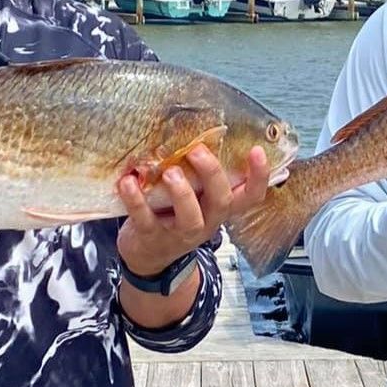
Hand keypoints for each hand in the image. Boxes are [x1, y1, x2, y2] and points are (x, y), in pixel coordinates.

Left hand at [116, 145, 268, 276]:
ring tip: (169, 171)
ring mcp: (179, 232)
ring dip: (182, 192)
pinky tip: (128, 182)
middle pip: (221, 201)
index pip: (251, 196)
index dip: (259, 176)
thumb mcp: (195, 197)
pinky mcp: (150, 236)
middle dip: (212, 174)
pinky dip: (135, 199)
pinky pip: (145, 219)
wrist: (149, 257)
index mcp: (220, 208)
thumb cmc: (174, 215)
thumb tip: (197, 129)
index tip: (257, 150)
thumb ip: (199, 175)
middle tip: (197, 152)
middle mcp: (206, 220)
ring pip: (190, 217)